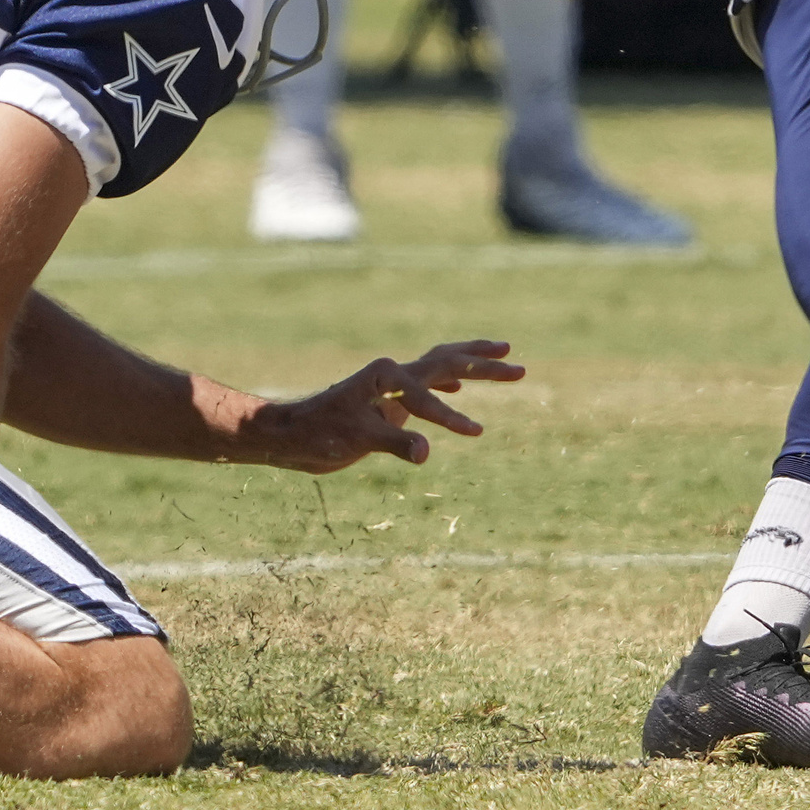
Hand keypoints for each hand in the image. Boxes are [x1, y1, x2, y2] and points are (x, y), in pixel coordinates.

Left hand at [238, 339, 526, 472]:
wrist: (288, 435)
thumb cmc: (317, 434)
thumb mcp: (356, 440)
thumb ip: (394, 443)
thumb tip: (425, 454)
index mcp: (387, 375)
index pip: (430, 393)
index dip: (451, 414)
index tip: (474, 432)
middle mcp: (393, 373)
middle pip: (448, 361)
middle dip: (485, 364)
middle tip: (520, 368)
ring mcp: (392, 384)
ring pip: (441, 366)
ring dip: (474, 363)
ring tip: (506, 355)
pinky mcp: (389, 399)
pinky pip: (429, 383)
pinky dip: (450, 382)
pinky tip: (459, 390)